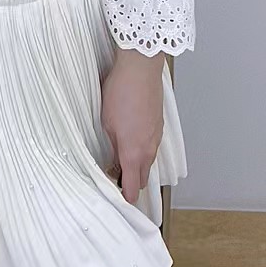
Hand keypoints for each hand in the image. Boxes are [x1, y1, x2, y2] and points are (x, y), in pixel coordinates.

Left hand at [100, 50, 164, 204]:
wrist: (141, 69)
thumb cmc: (121, 92)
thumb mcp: (106, 122)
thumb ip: (112, 147)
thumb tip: (114, 162)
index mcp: (133, 153)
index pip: (133, 188)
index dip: (124, 197)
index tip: (115, 197)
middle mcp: (148, 149)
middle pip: (142, 179)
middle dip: (131, 184)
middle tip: (114, 178)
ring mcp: (156, 137)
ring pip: (148, 163)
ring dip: (137, 166)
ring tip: (120, 158)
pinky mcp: (159, 126)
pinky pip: (152, 147)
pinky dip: (143, 150)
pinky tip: (131, 140)